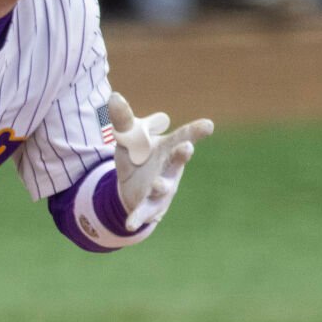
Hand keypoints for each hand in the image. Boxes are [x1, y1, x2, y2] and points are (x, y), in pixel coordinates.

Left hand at [107, 92, 213, 231]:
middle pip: (178, 161)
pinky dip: (138, 218)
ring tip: (157, 184)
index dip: (196, 131)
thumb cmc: (137, 157)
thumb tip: (113, 96)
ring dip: (161, 185)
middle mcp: (170, 168)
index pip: (184, 136)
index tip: (208, 125)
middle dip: (182, 154)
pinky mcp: (149, 206)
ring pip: (164, 187)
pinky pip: (144, 212)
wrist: (132, 187)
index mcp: (169, 148)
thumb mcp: (128, 137)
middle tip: (187, 147)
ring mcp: (162, 188)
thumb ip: (123, 119)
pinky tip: (130, 225)